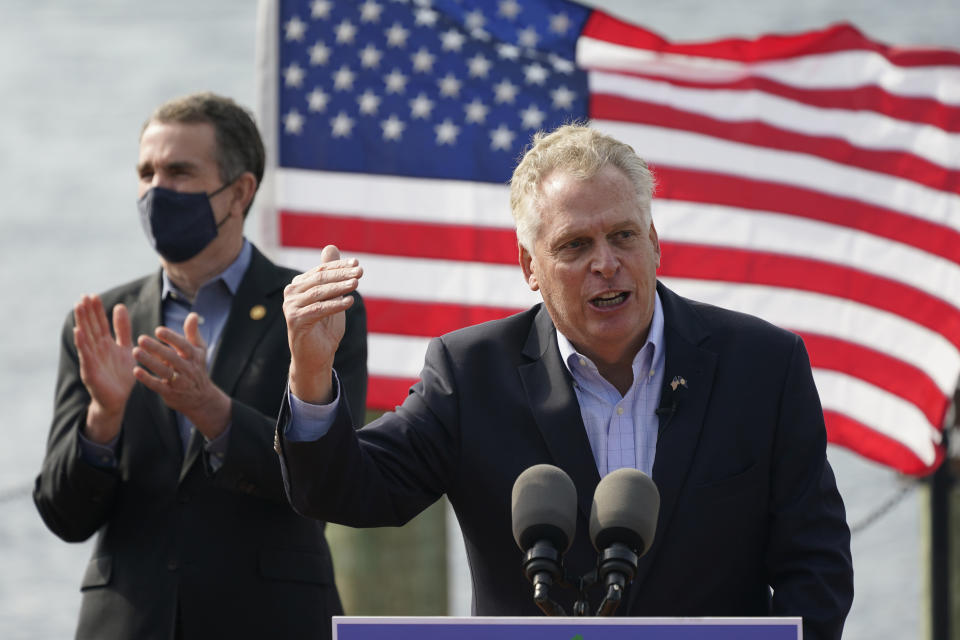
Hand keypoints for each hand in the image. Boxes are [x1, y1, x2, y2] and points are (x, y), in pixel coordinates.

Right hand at [73, 295, 134, 442]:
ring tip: (78, 307)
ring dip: (82, 322)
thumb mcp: (126, 348)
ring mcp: (92, 359)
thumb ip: (123, 329)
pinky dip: (82, 343)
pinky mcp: (90, 371)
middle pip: (91, 327)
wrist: (118, 400)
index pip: (100, 323)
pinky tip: (78, 331)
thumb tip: (120, 306)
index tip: (93, 295)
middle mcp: (97, 349)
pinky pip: (85, 355)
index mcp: (106, 344)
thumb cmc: (121, 374)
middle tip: (83, 296)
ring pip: (86, 338)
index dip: (96, 310)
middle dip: (87, 312)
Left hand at [132, 312, 230, 439]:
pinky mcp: (170, 393)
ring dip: (149, 362)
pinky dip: (147, 379)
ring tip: (135, 351)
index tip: (158, 330)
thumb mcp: (198, 350)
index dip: (172, 338)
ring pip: (164, 371)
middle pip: (171, 357)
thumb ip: (193, 333)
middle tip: (141, 338)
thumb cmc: (195, 368)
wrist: (200, 398)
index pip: (183, 345)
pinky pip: (157, 386)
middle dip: (156, 348)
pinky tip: (136, 371)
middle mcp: (187, 369)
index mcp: (193, 356)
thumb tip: (193, 315)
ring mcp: (179, 382)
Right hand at [283, 245, 361, 402]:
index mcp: (299, 285)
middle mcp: (291, 293)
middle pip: (320, 278)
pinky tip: (350, 301)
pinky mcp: (295, 320)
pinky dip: (335, 304)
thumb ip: (332, 275)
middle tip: (360, 272)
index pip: (321, 270)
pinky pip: (319, 309)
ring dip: (340, 287)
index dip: (340, 266)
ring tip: (356, 284)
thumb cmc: (324, 328)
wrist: (315, 357)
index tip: (358, 264)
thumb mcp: (332, 298)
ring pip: (319, 292)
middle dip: (342, 274)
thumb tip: (331, 247)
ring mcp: (291, 307)